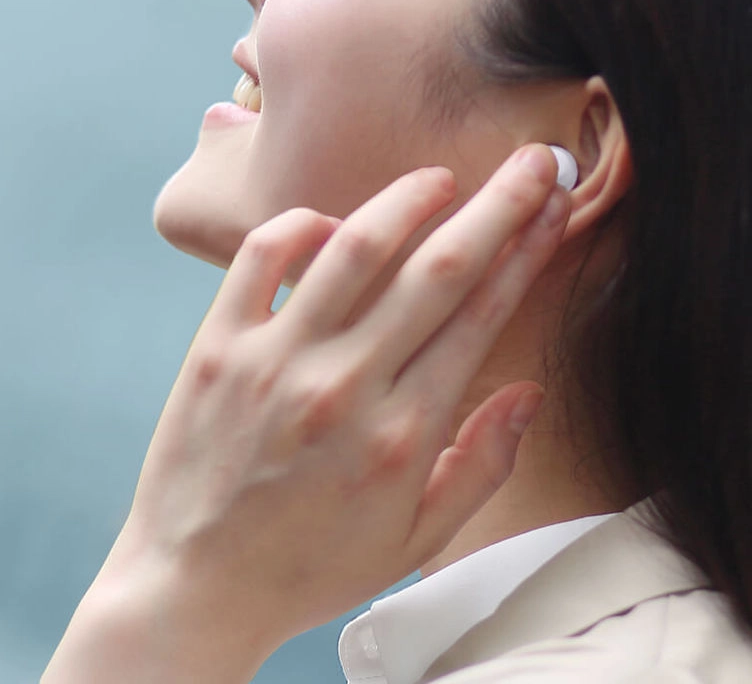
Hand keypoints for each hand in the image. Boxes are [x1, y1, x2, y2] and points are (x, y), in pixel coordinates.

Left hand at [44, 143, 569, 682]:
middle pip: (436, 269)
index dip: (526, 252)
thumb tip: (526, 393)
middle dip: (495, 207)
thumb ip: (480, 465)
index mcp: (403, 434)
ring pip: (352, 249)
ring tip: (437, 178)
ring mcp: (274, 362)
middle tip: (530, 162)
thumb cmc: (310, 567)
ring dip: (404, 201)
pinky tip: (328, 222)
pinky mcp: (215, 350)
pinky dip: (296, 228)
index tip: (555, 207)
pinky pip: (259, 261)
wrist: (196, 587)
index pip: (481, 316)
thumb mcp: (414, 540)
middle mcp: (343, 387)